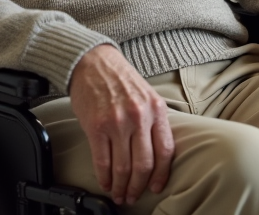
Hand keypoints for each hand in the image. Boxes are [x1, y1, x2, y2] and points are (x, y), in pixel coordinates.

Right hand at [68, 45, 174, 205]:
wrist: (93, 62)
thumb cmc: (120, 78)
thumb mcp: (147, 94)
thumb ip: (154, 120)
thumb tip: (159, 150)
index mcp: (156, 109)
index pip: (166, 150)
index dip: (162, 174)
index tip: (157, 186)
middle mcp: (139, 117)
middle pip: (144, 164)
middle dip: (139, 186)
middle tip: (134, 195)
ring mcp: (117, 123)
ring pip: (123, 167)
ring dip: (121, 186)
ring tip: (119, 194)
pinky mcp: (96, 127)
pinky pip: (102, 161)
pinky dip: (104, 177)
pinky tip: (105, 183)